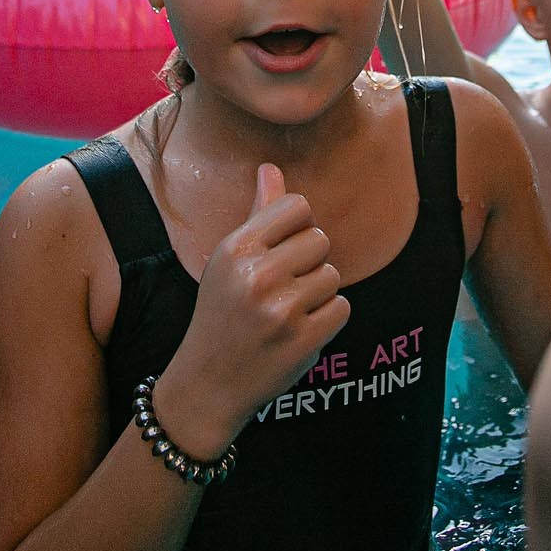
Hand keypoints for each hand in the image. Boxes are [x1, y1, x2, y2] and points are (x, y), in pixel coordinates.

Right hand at [155, 165, 349, 454]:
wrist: (209, 382)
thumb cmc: (222, 312)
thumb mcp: (229, 260)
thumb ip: (257, 214)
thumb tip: (271, 168)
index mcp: (236, 248)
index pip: (296, 206)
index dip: (296, 228)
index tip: (280, 251)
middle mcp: (257, 275)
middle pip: (319, 239)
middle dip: (308, 262)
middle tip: (281, 288)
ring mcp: (282, 309)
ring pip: (332, 275)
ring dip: (317, 293)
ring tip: (287, 311)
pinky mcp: (304, 340)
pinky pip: (341, 308)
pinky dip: (327, 319)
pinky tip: (298, 330)